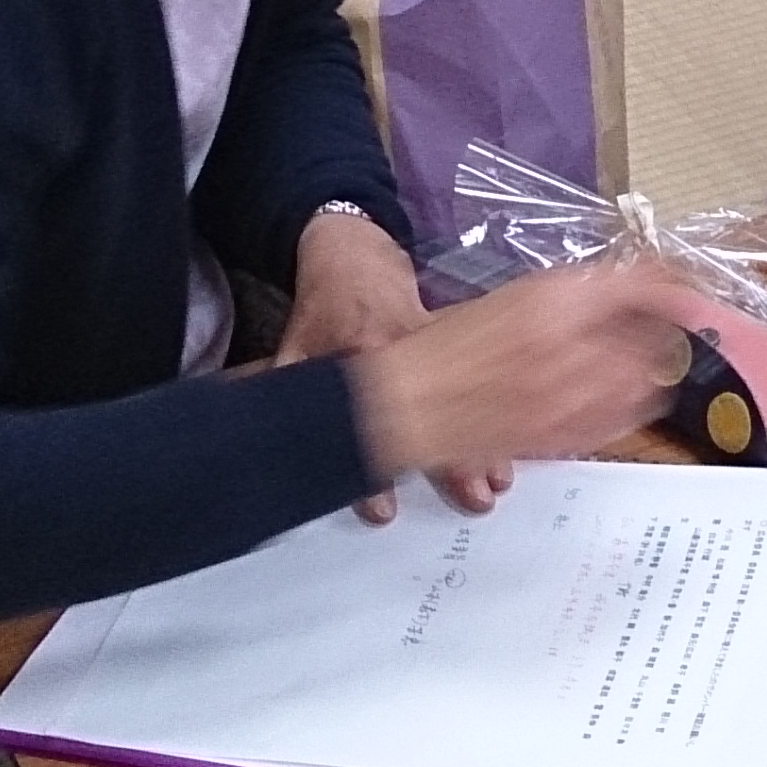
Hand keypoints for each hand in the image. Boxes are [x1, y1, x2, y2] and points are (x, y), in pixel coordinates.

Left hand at [272, 210, 480, 517]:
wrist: (356, 253)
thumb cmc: (325, 310)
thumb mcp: (295, 348)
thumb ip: (284, 389)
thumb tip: (251, 432)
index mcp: (357, 360)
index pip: (369, 424)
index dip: (373, 474)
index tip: (385, 512)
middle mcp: (400, 354)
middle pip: (433, 415)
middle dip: (456, 462)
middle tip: (475, 497)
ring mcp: (433, 342)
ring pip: (468, 394)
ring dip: (486, 438)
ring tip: (501, 478)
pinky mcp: (454, 332)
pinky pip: (482, 370)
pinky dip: (501, 401)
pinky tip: (515, 432)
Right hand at [341, 262, 690, 516]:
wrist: (407, 404)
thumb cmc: (447, 347)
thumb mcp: (514, 299)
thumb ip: (574, 293)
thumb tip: (626, 289)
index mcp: (554, 299)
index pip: (641, 283)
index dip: (671, 283)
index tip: (684, 286)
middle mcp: (570, 344)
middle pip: (653, 335)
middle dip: (667, 330)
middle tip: (668, 328)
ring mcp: (570, 394)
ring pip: (645, 381)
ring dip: (655, 369)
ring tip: (650, 364)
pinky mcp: (564, 434)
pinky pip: (621, 420)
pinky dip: (633, 406)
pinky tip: (627, 400)